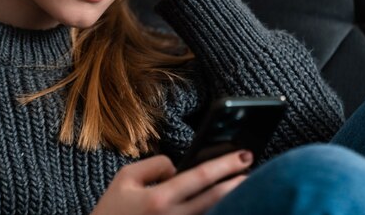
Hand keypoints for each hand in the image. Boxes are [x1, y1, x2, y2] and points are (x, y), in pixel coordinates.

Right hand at [92, 150, 252, 214]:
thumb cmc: (111, 211)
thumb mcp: (124, 178)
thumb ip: (154, 165)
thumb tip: (178, 168)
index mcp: (158, 199)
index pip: (200, 177)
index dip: (225, 165)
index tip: (243, 155)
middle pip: (215, 199)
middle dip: (238, 182)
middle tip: (253, 168)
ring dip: (232, 200)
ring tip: (244, 185)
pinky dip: (217, 213)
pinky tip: (227, 204)